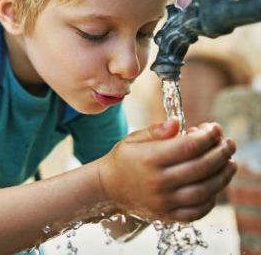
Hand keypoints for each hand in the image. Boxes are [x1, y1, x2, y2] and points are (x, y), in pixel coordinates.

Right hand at [97, 117, 236, 222]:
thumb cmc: (124, 160)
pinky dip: (212, 198)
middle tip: (229, 143)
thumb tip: (177, 122)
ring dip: (223, 176)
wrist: (108, 188)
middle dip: (221, 152)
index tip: (215, 127)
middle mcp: (157, 181)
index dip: (208, 136)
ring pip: (204, 190)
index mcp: (149, 158)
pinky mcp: (168, 215)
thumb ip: (157, 131)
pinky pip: (198, 210)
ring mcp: (164, 201)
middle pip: (201, 167)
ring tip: (229, 163)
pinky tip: (215, 184)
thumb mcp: (134, 139)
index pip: (189, 146)